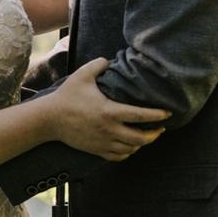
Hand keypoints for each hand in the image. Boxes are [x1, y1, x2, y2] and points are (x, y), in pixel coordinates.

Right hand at [47, 58, 168, 160]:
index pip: (140, 115)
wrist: (49, 120)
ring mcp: (103, 142)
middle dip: (154, 134)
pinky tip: (131, 146)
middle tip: (161, 128)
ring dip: (142, 144)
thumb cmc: (67, 96)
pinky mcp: (96, 150)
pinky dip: (128, 153)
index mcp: (109, 111)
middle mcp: (109, 130)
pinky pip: (118, 156)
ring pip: (131, 149)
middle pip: (140, 138)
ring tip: (148, 136)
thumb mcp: (82, 75)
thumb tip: (110, 60)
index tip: (168, 113)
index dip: (157, 115)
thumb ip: (98, 64)